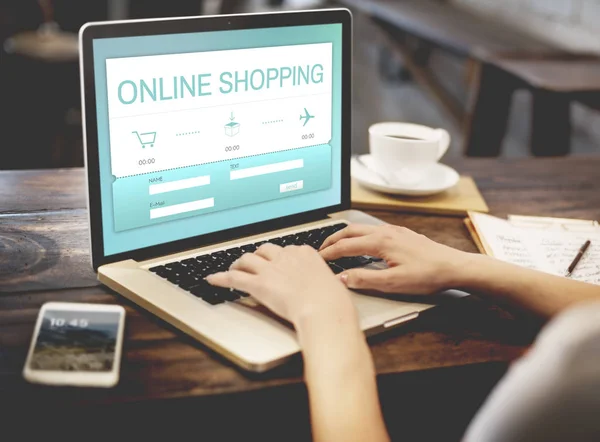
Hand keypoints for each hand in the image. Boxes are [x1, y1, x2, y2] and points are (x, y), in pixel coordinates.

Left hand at [207, 244, 356, 327]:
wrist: (324, 309)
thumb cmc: (332, 301)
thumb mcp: (331, 284)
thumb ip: (321, 281)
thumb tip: (323, 288)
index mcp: (305, 253)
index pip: (287, 249)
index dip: (278, 257)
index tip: (277, 262)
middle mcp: (286, 257)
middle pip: (264, 250)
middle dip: (258, 256)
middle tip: (254, 263)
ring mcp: (271, 269)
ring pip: (247, 259)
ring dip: (238, 263)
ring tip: (234, 268)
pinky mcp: (259, 284)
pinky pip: (234, 278)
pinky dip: (220, 278)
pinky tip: (212, 279)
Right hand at [319, 224, 472, 294]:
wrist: (454, 267)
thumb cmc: (427, 275)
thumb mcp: (393, 283)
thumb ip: (364, 279)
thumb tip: (341, 277)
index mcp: (380, 242)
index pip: (346, 246)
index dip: (329, 253)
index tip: (317, 260)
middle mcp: (385, 232)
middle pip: (350, 231)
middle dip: (332, 239)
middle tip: (320, 249)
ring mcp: (395, 230)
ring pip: (362, 228)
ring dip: (345, 235)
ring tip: (336, 245)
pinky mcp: (402, 233)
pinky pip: (373, 229)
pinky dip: (359, 235)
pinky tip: (362, 244)